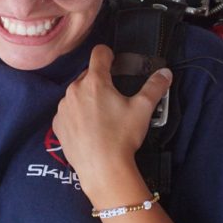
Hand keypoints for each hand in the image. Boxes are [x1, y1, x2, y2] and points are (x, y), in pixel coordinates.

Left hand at [52, 44, 171, 197]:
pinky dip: (76, 115)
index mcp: (95, 82)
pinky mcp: (57, 124)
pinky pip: (67, 112)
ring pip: (76, 93)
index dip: (108, 54)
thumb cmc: (122, 138)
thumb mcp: (143, 109)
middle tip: (114, 98)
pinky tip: (89, 127)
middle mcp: (74, 90)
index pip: (98, 53)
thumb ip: (154, 87)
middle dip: (100, 82)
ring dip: (87, 98)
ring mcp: (64, 107)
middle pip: (88, 75)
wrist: (102, 169)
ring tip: (102, 116)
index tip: (113, 60)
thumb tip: (164, 74)